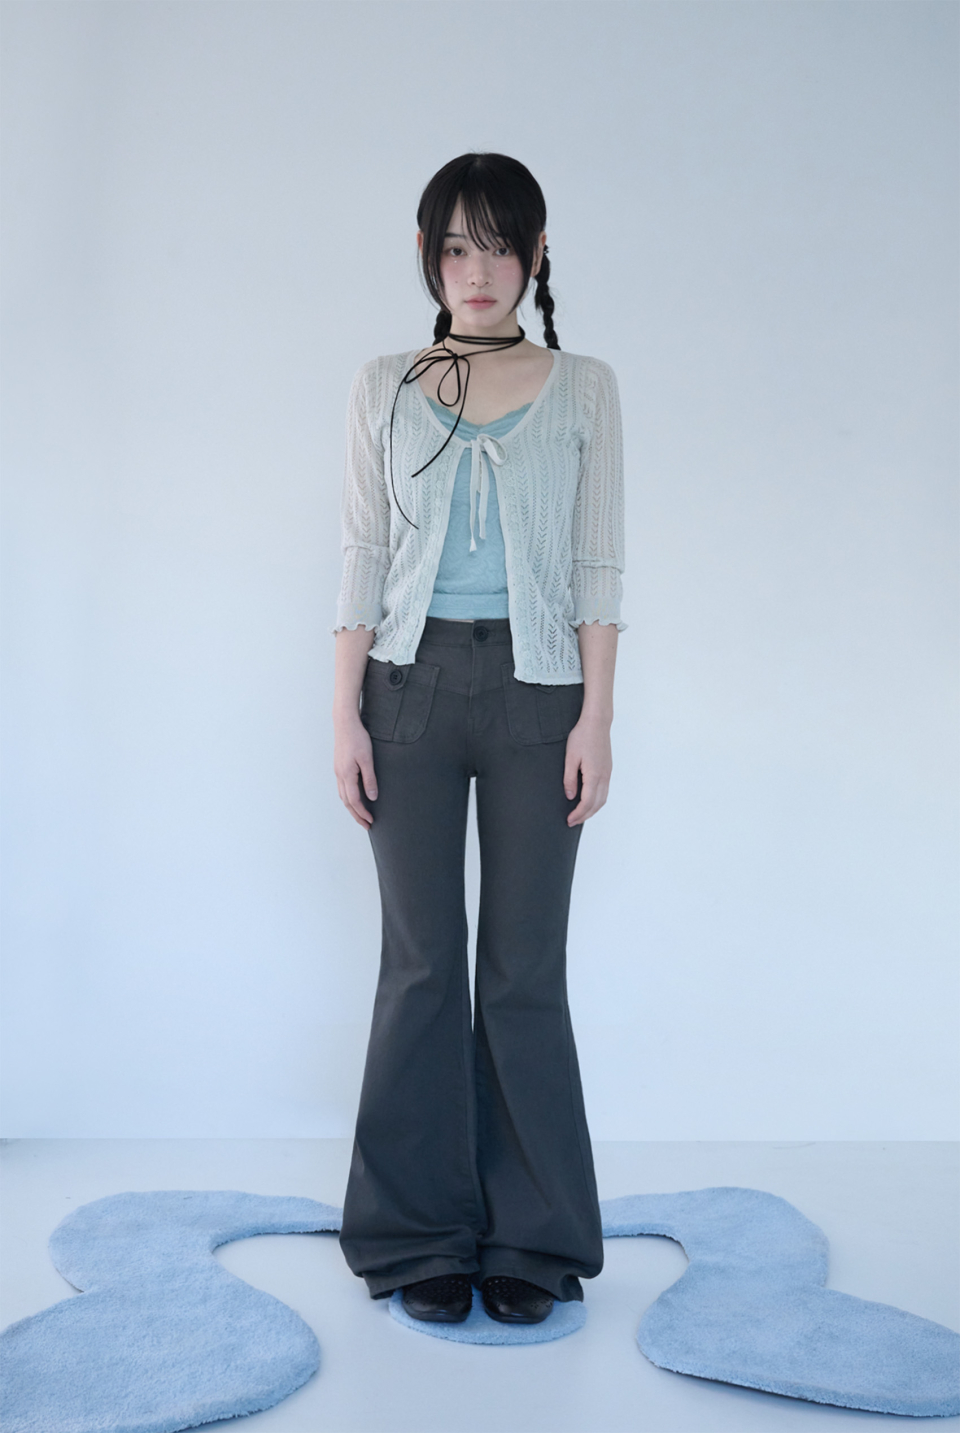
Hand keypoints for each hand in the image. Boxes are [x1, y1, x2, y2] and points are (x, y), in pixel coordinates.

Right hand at [334, 713, 377, 827]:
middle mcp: (339, 775)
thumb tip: (372, 797)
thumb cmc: (358, 738)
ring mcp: (338, 771)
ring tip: (361, 815)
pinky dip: (348, 798)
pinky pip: (342, 788)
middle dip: (356, 815)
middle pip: (346, 802)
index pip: (354, 801)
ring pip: (343, 796)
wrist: (345, 723)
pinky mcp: (339, 767)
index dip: (362, 813)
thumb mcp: (367, 759)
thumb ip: (370, 779)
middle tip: (366, 825)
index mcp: (346, 775)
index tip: (371, 821)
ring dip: (351, 808)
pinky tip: (355, 798)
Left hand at [563, 712, 611, 825]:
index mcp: (594, 775)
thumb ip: (570, 779)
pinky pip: (604, 791)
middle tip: (572, 822)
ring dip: (592, 810)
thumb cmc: (582, 737)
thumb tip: (570, 796)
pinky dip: (597, 801)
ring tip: (580, 815)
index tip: (569, 820)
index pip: (587, 802)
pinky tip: (589, 802)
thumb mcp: (570, 758)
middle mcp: (604, 777)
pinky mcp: (608, 770)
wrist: (597, 723)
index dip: (578, 814)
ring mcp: (608, 774)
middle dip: (585, 816)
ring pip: (603, 799)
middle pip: (597, 804)